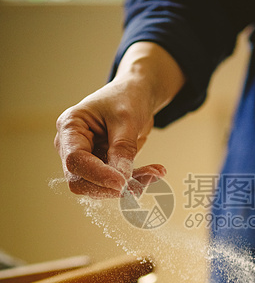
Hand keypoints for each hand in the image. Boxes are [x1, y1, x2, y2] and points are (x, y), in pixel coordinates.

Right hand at [54, 42, 184, 197]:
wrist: (136, 94)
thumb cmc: (127, 98)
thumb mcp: (127, 120)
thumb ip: (122, 150)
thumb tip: (122, 181)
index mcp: (70, 127)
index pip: (75, 160)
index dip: (98, 175)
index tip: (123, 183)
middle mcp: (71, 146)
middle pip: (80, 181)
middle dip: (110, 186)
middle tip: (141, 183)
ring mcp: (85, 159)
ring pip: (99, 187)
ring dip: (128, 185)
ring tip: (155, 172)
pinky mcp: (101, 167)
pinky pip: (115, 184)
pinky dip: (135, 181)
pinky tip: (156, 172)